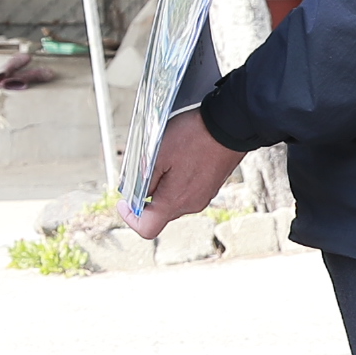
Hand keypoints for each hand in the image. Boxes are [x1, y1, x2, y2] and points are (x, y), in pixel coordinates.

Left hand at [129, 109, 243, 237]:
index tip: (125, 201)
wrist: (230, 125)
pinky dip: (176, 181)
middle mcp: (191, 205)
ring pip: (172, 201)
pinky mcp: (210, 187)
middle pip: (159, 214)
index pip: (147, 228)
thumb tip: (134, 196)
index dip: (130, 218)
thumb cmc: (194, 137)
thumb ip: (143, 181)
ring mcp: (203, 197)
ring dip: (161, 187)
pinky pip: (186, 191)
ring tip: (162, 160)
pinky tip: (178, 159)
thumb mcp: (156, 154)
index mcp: (175, 201)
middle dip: (145, 197)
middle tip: (142, 171)